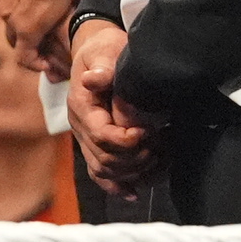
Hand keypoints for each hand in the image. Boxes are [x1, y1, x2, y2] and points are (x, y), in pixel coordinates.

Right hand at [65, 17, 155, 195]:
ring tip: (157, 160)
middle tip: (160, 147)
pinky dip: (117, 185)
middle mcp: (80, 126)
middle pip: (104, 158)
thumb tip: (94, 79)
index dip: (126, 140)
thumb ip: (103, 66)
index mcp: (82, 105)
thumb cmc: (105, 49)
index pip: (101, 135)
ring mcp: (86, 138)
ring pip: (103, 170)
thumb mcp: (105, 50)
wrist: (98, 51)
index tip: (148, 131)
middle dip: (134, 158)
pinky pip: (100, 173)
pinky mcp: (94, 144)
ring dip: (132, 172)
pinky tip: (135, 192)